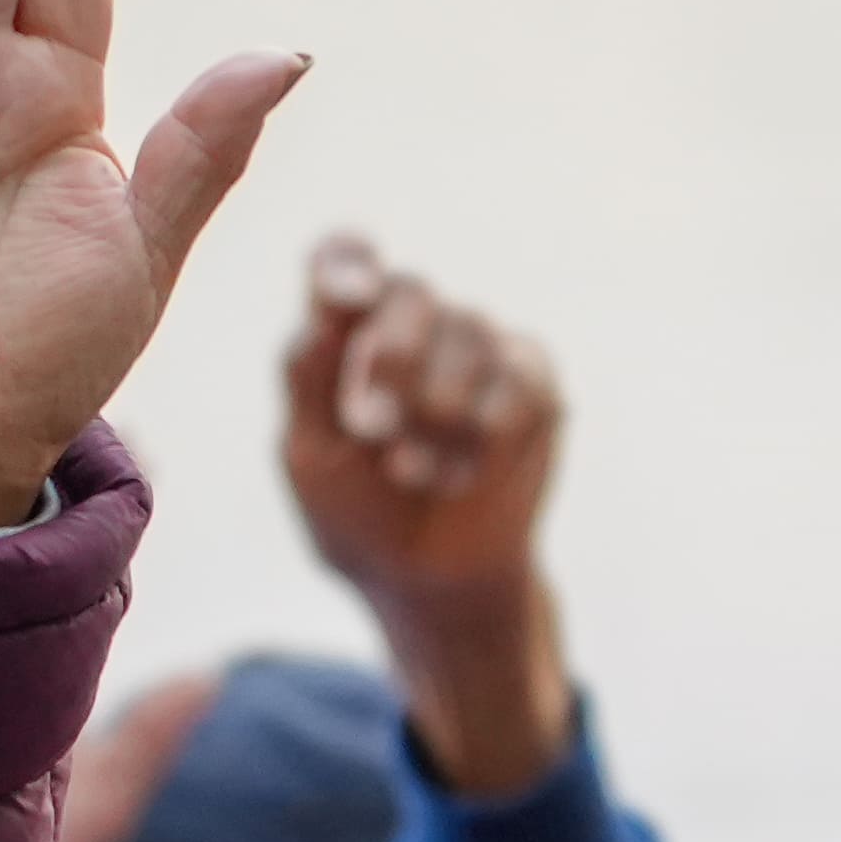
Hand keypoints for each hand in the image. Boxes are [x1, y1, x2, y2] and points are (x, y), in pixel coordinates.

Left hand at [280, 232, 573, 799]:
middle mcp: (415, 324)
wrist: (427, 581)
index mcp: (347, 330)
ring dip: (436, 411)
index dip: (347, 262)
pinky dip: (487, 431)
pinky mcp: (533, 382)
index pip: (342, 260)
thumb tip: (321, 318)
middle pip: (409, 291)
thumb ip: (306, 381)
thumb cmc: (357, 512)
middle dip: (391, 360)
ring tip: (413, 472)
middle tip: (373, 428)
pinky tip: (461, 476)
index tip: (345, 298)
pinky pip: (518, 378)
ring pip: (467, 333)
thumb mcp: (309, 456)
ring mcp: (478, 348)